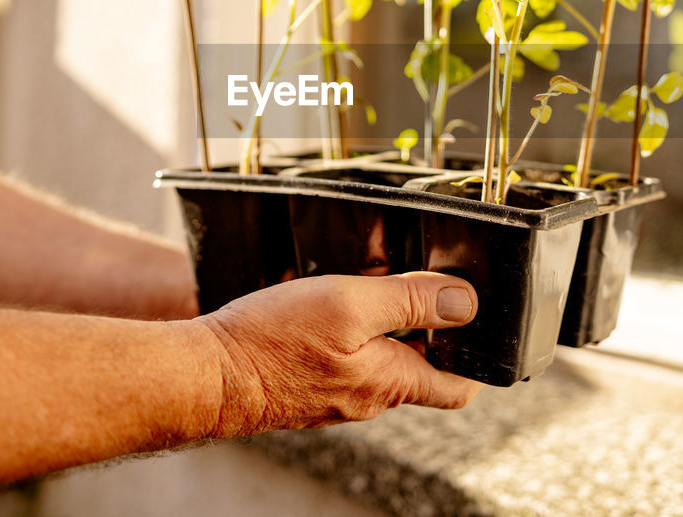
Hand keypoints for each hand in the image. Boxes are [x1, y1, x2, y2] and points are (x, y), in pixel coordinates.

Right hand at [197, 272, 480, 435]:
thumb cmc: (272, 342)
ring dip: (384, 328)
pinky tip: (328, 306)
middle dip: (426, 330)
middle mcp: (367, 398)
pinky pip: (344, 362)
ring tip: (368, 285)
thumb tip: (466, 302)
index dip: (475, 357)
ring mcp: (335, 397)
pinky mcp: (306, 388)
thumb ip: (410, 299)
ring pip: (380, 361)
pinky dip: (350, 335)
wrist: (205, 376)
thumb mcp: (350, 303)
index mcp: (389, 381)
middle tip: (417, 284)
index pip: (457, 386)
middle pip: (419, 368)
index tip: (477, 323)